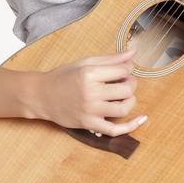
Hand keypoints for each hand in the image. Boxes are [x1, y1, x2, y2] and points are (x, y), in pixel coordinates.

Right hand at [29, 47, 147, 133]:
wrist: (42, 96)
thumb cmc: (63, 77)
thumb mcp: (85, 63)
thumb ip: (110, 59)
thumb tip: (133, 52)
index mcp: (89, 74)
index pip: (123, 70)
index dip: (128, 68)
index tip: (124, 69)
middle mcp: (91, 93)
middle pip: (126, 89)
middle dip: (131, 83)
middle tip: (125, 81)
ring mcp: (90, 110)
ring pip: (124, 108)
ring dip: (130, 100)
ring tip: (123, 96)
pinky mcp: (89, 124)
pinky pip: (115, 130)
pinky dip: (131, 126)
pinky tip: (141, 119)